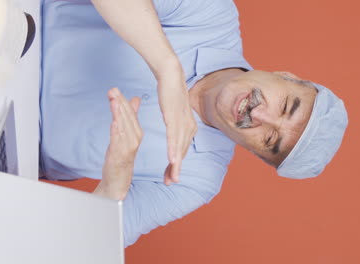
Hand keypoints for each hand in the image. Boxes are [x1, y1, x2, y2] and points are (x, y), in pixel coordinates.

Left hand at [94, 88, 142, 199]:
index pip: (130, 113)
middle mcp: (135, 138)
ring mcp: (128, 147)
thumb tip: (134, 99)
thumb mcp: (126, 134)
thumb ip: (131, 116)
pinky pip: (118, 141)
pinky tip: (114, 122)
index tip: (115, 89)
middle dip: (119, 103)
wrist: (118, 180)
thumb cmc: (121, 157)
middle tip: (112, 91)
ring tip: (113, 101)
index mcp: (137, 132)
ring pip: (123, 127)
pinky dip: (117, 131)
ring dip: (118, 113)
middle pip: (127, 118)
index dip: (122, 100)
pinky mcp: (120, 155)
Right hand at [157, 65, 197, 185]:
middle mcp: (188, 127)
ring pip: (179, 147)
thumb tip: (174, 132)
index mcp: (189, 127)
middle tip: (170, 183)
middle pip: (181, 152)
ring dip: (175, 164)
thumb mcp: (175, 113)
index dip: (176, 165)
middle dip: (175, 169)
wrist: (171, 75)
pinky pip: (174, 136)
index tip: (170, 177)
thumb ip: (175, 124)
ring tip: (172, 178)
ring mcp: (182, 122)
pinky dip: (173, 149)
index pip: (182, 150)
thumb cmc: (172, 93)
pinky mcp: (175, 117)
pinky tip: (172, 160)